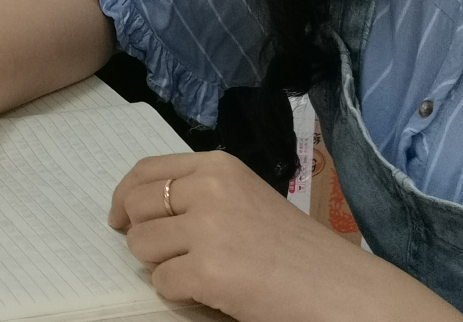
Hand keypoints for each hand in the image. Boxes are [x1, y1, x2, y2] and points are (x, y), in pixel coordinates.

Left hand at [109, 151, 394, 319]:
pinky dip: (179, 295)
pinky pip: (162, 283)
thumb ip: (200, 194)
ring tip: (199, 274)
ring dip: (161, 266)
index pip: (146, 170)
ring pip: (141, 246)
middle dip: (142, 235)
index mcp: (219, 166)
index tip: (119, 217)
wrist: (342, 291)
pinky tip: (212, 294)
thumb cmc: (298, 252)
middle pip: (135, 207)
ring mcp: (207, 229)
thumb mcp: (247, 199)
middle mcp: (209, 189)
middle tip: (169, 257)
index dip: (125, 195)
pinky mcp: (208, 270)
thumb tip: (137, 209)